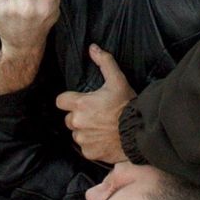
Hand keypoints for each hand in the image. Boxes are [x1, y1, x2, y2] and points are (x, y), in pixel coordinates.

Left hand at [56, 44, 133, 162]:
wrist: (139, 131)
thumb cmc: (127, 105)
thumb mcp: (117, 80)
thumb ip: (104, 62)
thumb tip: (92, 48)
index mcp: (80, 104)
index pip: (61, 101)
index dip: (69, 100)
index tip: (80, 101)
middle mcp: (77, 122)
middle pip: (69, 119)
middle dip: (79, 117)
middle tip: (96, 115)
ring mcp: (83, 139)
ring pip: (77, 134)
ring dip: (85, 131)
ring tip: (102, 127)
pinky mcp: (89, 152)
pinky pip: (85, 148)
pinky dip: (93, 145)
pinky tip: (105, 139)